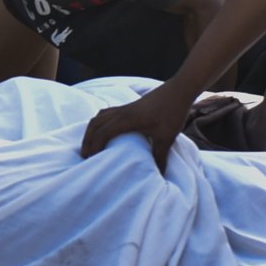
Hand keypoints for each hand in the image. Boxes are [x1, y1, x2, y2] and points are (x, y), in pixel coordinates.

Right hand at [79, 83, 194, 165]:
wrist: (179, 90)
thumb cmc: (172, 112)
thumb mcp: (166, 137)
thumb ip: (160, 156)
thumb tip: (159, 175)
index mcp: (127, 120)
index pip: (102, 134)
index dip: (94, 147)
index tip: (91, 160)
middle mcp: (121, 112)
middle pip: (95, 124)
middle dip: (87, 140)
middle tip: (85, 155)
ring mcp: (125, 107)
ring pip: (99, 117)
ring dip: (92, 130)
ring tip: (91, 143)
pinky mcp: (130, 106)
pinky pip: (107, 113)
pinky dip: (100, 122)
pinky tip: (105, 129)